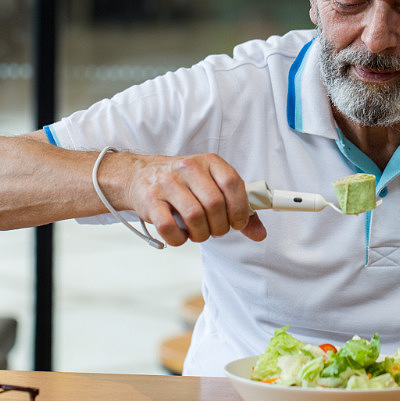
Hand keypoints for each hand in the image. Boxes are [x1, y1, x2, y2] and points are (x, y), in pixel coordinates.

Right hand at [122, 153, 267, 246]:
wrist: (140, 176)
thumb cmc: (182, 184)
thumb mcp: (211, 186)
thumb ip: (237, 209)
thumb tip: (259, 233)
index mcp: (209, 162)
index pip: (232, 183)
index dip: (240, 209)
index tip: (238, 223)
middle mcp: (188, 168)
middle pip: (215, 204)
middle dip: (220, 227)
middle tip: (216, 231)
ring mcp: (167, 183)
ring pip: (194, 217)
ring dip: (201, 234)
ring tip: (198, 233)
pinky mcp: (150, 200)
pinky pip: (169, 227)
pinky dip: (179, 239)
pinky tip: (181, 235)